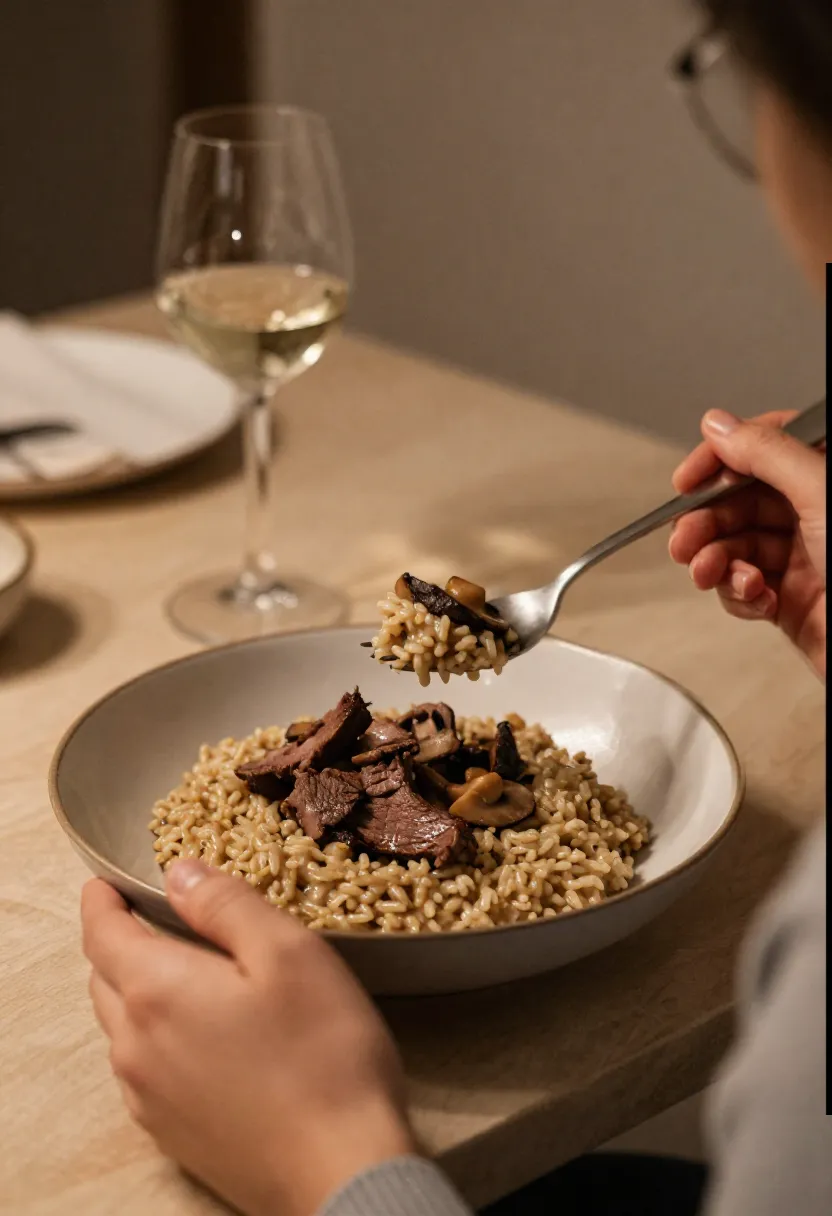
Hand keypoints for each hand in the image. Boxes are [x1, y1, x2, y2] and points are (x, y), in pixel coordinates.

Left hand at [81, 863, 414, 1215]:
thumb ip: (226, 904)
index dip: (101, 901)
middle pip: (105, 980)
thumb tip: (178, 873)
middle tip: (148, 918)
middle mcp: (136, 1047)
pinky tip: (197, 1035)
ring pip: (121, 1028)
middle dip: (117, 943)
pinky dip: (154, 1036)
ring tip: (178, 972)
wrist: (342, 1171)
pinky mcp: (170, 1133)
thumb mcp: (288, 952)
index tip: (104, 881)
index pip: (102, 934)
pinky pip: (143, 1069)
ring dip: (135, 991)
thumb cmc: (323, 1053)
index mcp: (158, 992)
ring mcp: (149, 1098)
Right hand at [669, 408, 825, 677]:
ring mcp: (802, 556)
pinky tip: (756, 598)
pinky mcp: (790, 599)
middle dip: (705, 521)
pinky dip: (739, 594)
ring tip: (710, 573)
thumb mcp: (822, 493)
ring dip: (715, 561)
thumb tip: (720, 424)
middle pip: (738, 500)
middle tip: (686, 539)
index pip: (764, 445)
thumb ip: (768, 453)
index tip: (687, 479)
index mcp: (826, 473)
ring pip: (734, 546)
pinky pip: (743, 588)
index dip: (720, 459)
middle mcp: (815, 511)